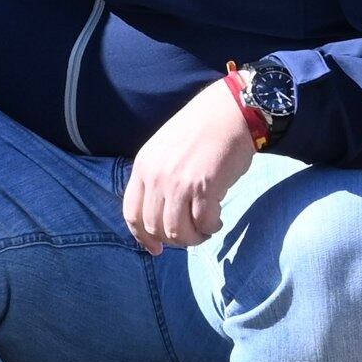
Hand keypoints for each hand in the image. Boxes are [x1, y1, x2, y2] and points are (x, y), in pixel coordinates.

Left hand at [123, 80, 259, 254]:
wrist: (229, 111)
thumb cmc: (202, 130)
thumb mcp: (165, 150)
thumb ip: (158, 178)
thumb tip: (163, 216)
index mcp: (143, 167)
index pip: (132, 213)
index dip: (142, 237)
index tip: (156, 249)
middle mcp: (156, 177)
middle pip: (154, 227)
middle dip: (174, 240)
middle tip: (191, 235)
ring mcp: (178, 183)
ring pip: (177, 232)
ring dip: (193, 238)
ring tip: (205, 229)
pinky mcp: (204, 187)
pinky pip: (202, 224)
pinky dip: (210, 228)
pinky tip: (217, 220)